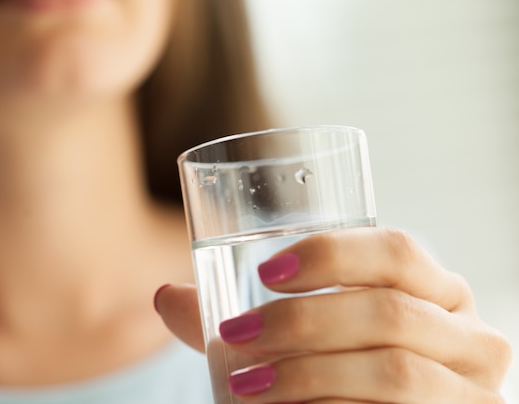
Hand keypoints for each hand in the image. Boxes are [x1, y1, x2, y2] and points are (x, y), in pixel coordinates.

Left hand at [155, 227, 511, 403]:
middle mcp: (468, 334)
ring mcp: (473, 389)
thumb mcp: (318, 340)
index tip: (266, 272)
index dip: (332, 254)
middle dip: (302, 323)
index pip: (395, 251)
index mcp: (437, 292)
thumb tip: (167, 297)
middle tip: (236, 334)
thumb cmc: (355, 376)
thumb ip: (249, 322)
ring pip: (393, 372)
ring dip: (308, 375)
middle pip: (388, 312)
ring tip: (245, 384)